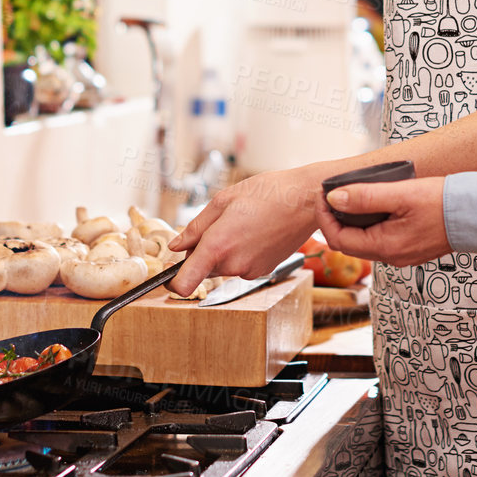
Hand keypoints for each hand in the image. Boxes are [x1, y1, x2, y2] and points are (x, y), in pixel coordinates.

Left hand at [166, 166, 321, 294]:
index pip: (184, 283)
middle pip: (204, 267)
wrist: (306, 200)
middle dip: (205, 250)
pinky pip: (241, 265)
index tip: (170, 276)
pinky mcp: (264, 270)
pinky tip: (255, 231)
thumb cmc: (268, 193)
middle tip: (221, 223)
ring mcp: (251, 270)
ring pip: (224, 265)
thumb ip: (195, 227)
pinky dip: (242, 252)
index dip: (172, 283)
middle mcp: (233, 264)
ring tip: (243, 223)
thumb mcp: (223, 200)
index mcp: (217, 245)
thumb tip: (176, 246)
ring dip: (225, 250)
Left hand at [317, 178, 450, 266]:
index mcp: (385, 247)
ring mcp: (403, 254)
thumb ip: (365, 197)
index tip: (323, 194)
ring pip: (365, 241)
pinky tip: (375, 207)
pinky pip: (381, 240)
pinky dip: (370, 225)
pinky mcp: (412, 248)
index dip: (325, 216)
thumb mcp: (400, 194)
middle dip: (336, 219)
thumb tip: (333, 199)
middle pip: (350, 242)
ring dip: (353, 222)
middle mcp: (392, 257)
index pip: (339, 238)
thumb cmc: (444, 202)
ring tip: (352, 197)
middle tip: (333, 194)